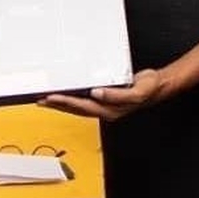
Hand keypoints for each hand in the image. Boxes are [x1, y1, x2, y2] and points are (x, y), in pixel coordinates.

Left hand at [38, 69, 165, 121]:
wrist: (158, 86)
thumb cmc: (149, 88)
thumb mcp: (137, 90)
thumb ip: (117, 95)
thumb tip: (97, 94)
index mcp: (111, 110)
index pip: (82, 106)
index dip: (66, 102)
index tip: (52, 98)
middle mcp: (105, 110)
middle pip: (75, 109)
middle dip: (57, 105)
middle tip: (40, 100)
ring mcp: (104, 106)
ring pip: (77, 107)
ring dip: (61, 104)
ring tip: (45, 100)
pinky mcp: (104, 99)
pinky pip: (83, 101)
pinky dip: (71, 99)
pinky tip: (64, 95)